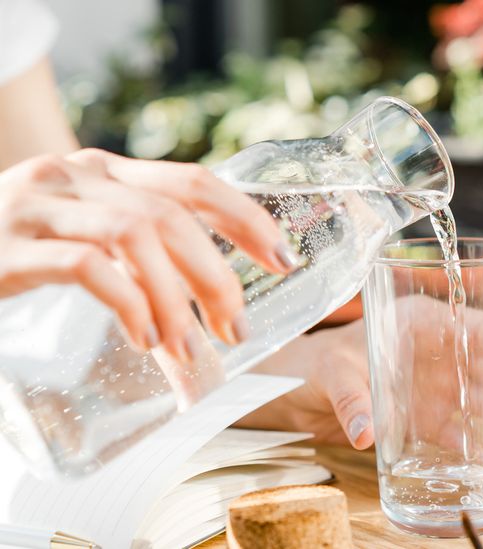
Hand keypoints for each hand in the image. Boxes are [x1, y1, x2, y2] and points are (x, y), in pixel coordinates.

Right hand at [0, 149, 295, 363]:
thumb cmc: (18, 246)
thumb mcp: (84, 229)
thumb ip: (139, 244)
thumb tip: (211, 303)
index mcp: (106, 171)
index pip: (194, 181)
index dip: (248, 217)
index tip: (284, 258)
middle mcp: (78, 176)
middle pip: (174, 215)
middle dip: (218, 276)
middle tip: (236, 328)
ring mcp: (40, 205)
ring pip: (137, 236)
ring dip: (176, 297)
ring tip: (190, 347)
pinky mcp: (9, 246)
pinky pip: (87, 267)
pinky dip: (129, 305)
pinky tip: (143, 339)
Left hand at [238, 313, 482, 449]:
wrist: (298, 391)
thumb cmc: (315, 364)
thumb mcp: (333, 374)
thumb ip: (349, 400)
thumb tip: (363, 433)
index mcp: (419, 321)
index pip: (472, 323)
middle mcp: (436, 351)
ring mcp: (435, 384)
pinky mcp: (427, 415)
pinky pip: (461, 427)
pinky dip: (479, 441)